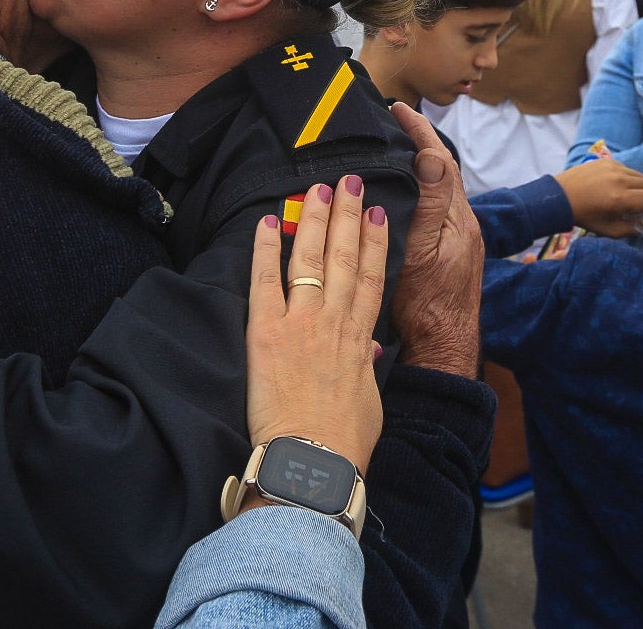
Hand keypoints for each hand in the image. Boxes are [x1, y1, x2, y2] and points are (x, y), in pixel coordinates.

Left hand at [244, 176, 388, 472]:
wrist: (313, 460)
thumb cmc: (343, 443)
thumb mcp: (368, 401)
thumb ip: (367, 367)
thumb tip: (371, 350)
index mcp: (361, 339)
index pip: (370, 278)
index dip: (375, 242)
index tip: (378, 214)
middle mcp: (334, 322)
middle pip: (343, 257)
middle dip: (348, 216)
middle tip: (349, 182)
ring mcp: (301, 323)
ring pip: (310, 259)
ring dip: (313, 220)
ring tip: (318, 189)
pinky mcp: (267, 332)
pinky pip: (265, 280)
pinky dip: (264, 249)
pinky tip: (265, 221)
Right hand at [388, 103, 484, 376]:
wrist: (441, 350)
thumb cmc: (427, 306)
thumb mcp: (423, 250)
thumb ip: (432, 203)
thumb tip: (434, 154)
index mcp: (458, 218)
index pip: (440, 160)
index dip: (419, 131)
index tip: (397, 108)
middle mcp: (462, 225)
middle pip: (442, 171)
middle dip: (419, 142)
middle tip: (392, 121)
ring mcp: (457, 241)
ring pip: (438, 191)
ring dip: (419, 166)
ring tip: (394, 149)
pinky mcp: (448, 256)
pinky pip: (434, 210)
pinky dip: (419, 191)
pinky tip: (401, 195)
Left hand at [555, 158, 642, 236]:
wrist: (560, 198)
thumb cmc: (586, 217)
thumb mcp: (610, 230)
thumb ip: (636, 227)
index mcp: (620, 199)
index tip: (642, 212)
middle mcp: (619, 180)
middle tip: (636, 205)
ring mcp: (613, 167)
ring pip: (640, 175)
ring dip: (638, 186)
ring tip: (624, 195)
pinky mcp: (607, 160)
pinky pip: (627, 168)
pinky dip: (626, 177)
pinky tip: (613, 185)